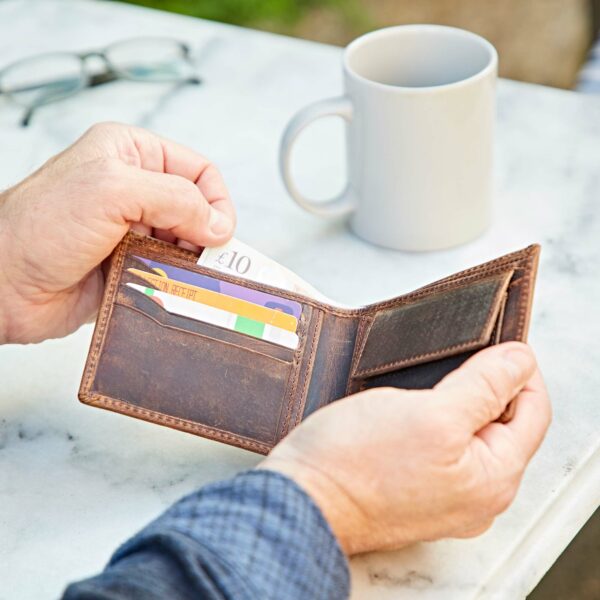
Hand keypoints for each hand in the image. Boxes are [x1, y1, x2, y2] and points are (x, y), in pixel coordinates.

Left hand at [0, 122, 234, 343]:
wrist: (3, 285)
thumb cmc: (39, 229)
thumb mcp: (111, 191)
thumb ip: (174, 199)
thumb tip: (218, 224)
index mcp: (130, 154)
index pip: (198, 170)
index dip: (215, 200)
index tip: (218, 232)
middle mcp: (134, 190)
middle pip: (197, 210)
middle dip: (205, 235)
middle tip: (204, 257)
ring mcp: (132, 230)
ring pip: (187, 244)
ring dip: (189, 261)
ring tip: (178, 273)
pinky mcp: (130, 265)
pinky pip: (169, 273)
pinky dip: (175, 282)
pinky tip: (164, 286)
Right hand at [262, 342, 550, 554]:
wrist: (300, 496)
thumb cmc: (355, 463)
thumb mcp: (432, 414)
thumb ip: (484, 386)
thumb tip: (520, 360)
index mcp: (492, 480)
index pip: (532, 411)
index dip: (518, 370)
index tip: (496, 342)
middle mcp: (475, 493)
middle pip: (502, 422)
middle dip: (486, 384)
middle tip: (456, 356)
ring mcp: (445, 492)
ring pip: (469, 431)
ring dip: (458, 397)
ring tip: (431, 375)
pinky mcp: (416, 485)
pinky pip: (442, 444)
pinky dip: (435, 416)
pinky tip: (413, 401)